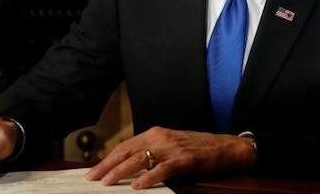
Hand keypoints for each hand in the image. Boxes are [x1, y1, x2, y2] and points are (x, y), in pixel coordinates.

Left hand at [85, 126, 255, 189]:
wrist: (226, 147)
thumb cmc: (197, 149)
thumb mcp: (169, 146)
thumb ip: (151, 153)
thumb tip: (128, 166)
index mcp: (154, 133)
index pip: (125, 146)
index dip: (108, 158)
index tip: (94, 171)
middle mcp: (160, 137)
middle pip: (127, 151)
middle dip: (107, 165)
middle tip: (92, 178)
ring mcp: (172, 148)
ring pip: (140, 159)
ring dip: (121, 171)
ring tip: (107, 182)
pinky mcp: (184, 159)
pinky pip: (163, 169)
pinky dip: (149, 177)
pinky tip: (138, 186)